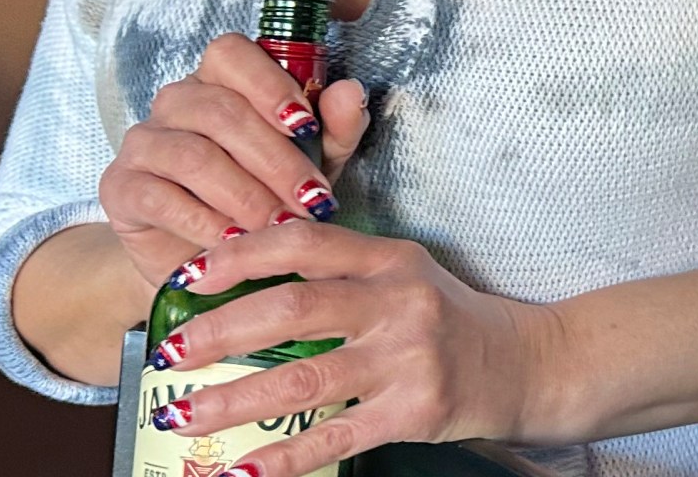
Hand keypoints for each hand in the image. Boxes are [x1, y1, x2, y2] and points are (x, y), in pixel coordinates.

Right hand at [99, 34, 370, 289]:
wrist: (209, 261)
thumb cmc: (266, 197)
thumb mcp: (313, 163)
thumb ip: (334, 127)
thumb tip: (349, 91)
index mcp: (220, 80)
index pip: (231, 53)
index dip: (268, 84)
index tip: (306, 126)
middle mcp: (176, 102)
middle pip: (220, 111)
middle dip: (275, 161)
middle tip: (310, 201)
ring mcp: (143, 141)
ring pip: (193, 156)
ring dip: (245, 195)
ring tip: (278, 227)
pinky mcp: (120, 186)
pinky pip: (160, 197)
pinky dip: (204, 222)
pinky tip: (234, 242)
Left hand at [139, 221, 561, 473]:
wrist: (527, 364)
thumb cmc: (451, 319)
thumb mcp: (405, 276)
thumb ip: (342, 271)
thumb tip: (247, 280)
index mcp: (389, 259)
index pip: (302, 243)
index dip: (239, 256)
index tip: (188, 276)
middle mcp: (398, 302)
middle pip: (292, 309)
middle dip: (219, 331)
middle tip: (170, 352)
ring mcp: (407, 359)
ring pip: (303, 380)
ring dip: (234, 401)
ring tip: (184, 413)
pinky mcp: (414, 411)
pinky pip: (333, 437)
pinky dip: (282, 459)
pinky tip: (241, 469)